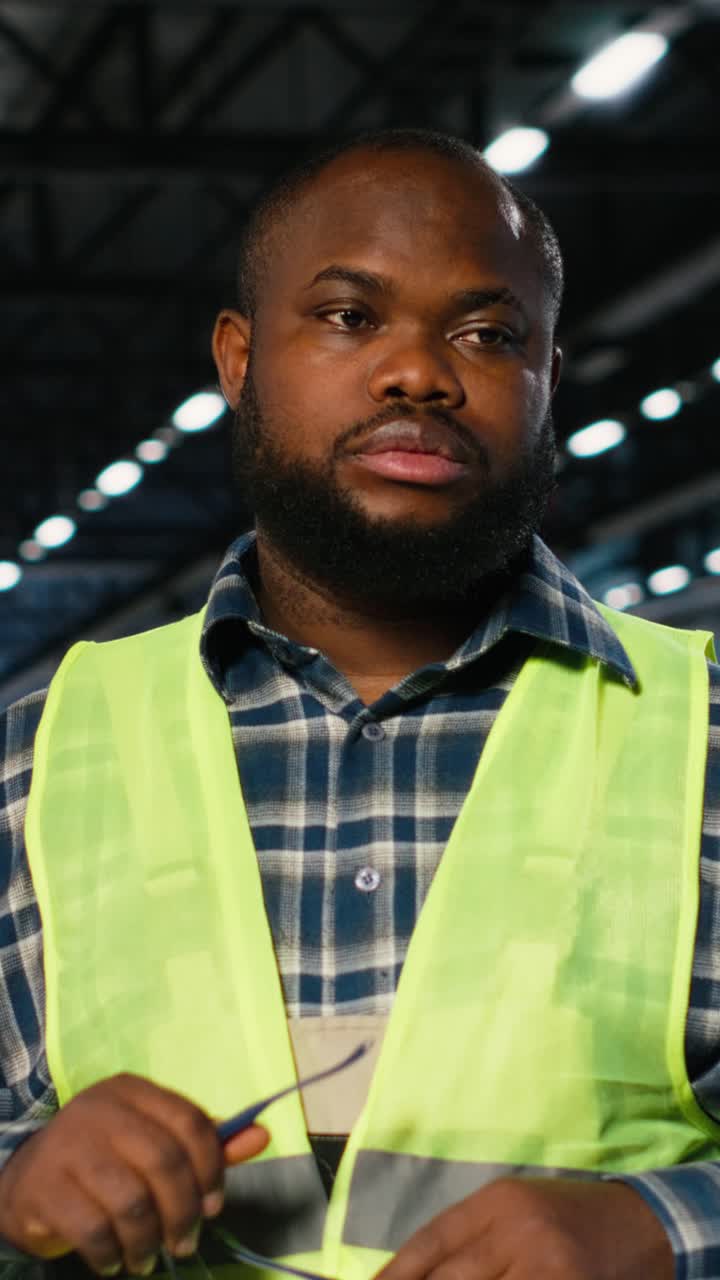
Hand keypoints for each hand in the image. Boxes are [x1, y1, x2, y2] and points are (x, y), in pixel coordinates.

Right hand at [0, 1073, 268, 1275]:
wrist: (29, 1181)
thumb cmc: (106, 1160)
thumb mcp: (153, 1142)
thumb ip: (206, 1144)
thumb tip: (262, 1136)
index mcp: (132, 1090)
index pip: (189, 1121)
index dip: (212, 1168)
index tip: (214, 1206)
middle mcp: (99, 1109)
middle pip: (164, 1162)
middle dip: (184, 1212)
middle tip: (185, 1242)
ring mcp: (68, 1145)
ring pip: (131, 1200)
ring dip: (148, 1241)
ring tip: (148, 1257)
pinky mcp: (44, 1186)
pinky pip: (94, 1230)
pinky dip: (112, 1254)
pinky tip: (114, 1260)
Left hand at [374, 1176, 673, 1279]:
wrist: (644, 1223)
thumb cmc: (570, 1218)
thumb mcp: (515, 1212)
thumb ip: (470, 1241)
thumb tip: (412, 1276)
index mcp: (496, 1201)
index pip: (429, 1244)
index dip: (394, 1276)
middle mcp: (515, 1229)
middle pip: (449, 1279)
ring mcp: (544, 1265)